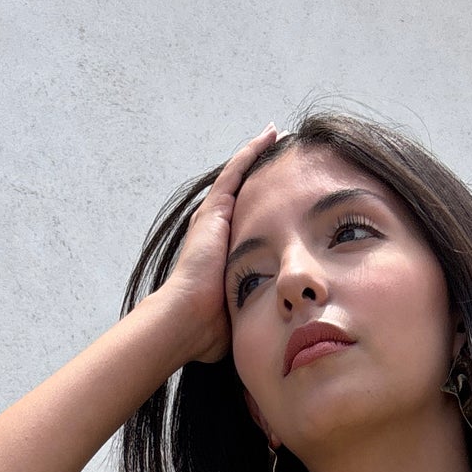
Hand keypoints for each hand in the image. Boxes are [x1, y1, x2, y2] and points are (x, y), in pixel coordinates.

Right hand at [154, 127, 278, 366]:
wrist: (186, 321)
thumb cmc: (208, 330)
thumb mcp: (238, 316)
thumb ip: (250, 315)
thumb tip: (266, 338)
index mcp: (219, 254)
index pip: (246, 224)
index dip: (263, 209)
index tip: (280, 198)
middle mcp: (214, 231)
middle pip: (244, 196)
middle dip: (263, 177)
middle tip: (285, 157)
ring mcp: (212, 217)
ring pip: (241, 177)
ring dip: (259, 156)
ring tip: (279, 136)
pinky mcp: (214, 208)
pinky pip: (237, 170)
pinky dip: (253, 151)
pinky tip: (271, 133)